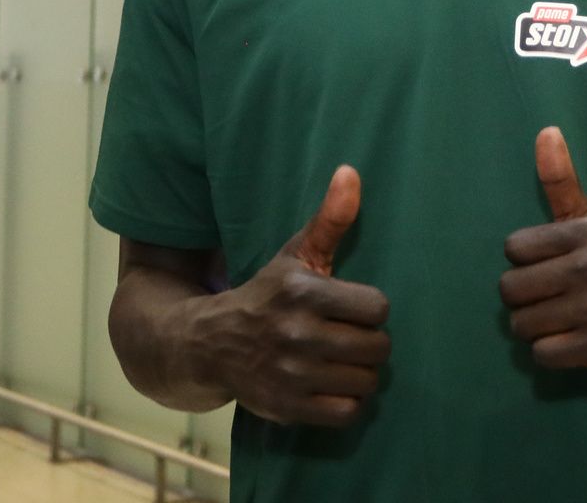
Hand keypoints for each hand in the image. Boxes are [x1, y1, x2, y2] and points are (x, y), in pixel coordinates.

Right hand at [189, 165, 390, 426]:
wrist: (209, 344)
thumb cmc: (267, 294)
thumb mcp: (295, 254)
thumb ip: (330, 218)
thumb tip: (350, 172)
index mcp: (302, 292)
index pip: (377, 308)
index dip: (370, 309)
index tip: (352, 308)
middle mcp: (295, 334)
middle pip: (377, 348)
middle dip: (368, 343)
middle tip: (349, 337)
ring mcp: (290, 374)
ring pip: (366, 382)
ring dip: (359, 374)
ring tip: (340, 361)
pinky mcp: (286, 407)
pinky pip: (347, 413)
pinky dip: (345, 403)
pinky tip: (330, 386)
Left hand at [500, 128, 586, 378]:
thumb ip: (561, 181)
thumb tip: (546, 131)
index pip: (514, 248)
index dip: (526, 262)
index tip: (550, 266)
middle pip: (511, 289)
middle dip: (526, 299)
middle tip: (553, 298)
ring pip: (523, 324)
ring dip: (536, 328)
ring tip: (562, 320)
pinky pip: (544, 353)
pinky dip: (552, 352)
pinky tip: (573, 341)